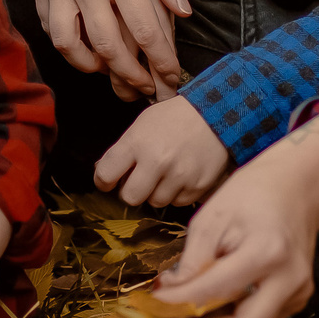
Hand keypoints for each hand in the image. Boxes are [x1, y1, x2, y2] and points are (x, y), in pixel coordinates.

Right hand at [24, 0, 192, 96]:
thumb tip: (182, 14)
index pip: (145, 31)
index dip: (161, 61)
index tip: (172, 76)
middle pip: (109, 48)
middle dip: (130, 76)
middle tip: (145, 87)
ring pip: (70, 44)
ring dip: (92, 67)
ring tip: (111, 72)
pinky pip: (49, 24)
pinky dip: (66, 43)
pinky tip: (83, 47)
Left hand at [95, 96, 231, 207]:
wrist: (215, 114)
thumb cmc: (175, 118)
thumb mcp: (142, 124)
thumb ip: (122, 149)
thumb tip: (103, 172)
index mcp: (137, 142)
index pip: (105, 175)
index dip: (103, 181)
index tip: (109, 180)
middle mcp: (156, 161)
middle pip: (129, 198)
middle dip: (131, 190)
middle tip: (139, 179)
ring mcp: (178, 176)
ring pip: (154, 202)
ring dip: (156, 192)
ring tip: (166, 172)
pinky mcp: (196, 187)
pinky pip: (177, 203)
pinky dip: (177, 193)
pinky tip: (181, 175)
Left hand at [159, 118, 318, 317]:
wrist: (298, 186)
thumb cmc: (252, 194)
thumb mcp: (212, 216)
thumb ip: (192, 259)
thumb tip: (170, 293)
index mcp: (266, 252)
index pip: (215, 291)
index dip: (179, 303)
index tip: (151, 304)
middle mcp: (289, 279)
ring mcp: (298, 291)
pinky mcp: (298, 297)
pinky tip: (206, 315)